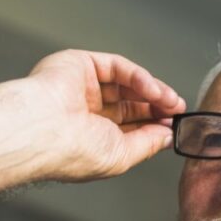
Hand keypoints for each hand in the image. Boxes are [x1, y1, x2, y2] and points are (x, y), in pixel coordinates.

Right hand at [27, 49, 185, 180]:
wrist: (43, 131)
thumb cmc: (73, 152)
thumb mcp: (121, 155)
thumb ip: (146, 144)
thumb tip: (167, 136)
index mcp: (90, 134)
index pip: (128, 125)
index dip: (153, 123)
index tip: (175, 126)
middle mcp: (85, 109)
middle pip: (130, 102)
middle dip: (157, 106)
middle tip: (178, 110)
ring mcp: (82, 85)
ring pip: (126, 83)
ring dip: (154, 91)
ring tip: (171, 102)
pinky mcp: (80, 64)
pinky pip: (118, 67)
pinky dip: (140, 78)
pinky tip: (154, 91)